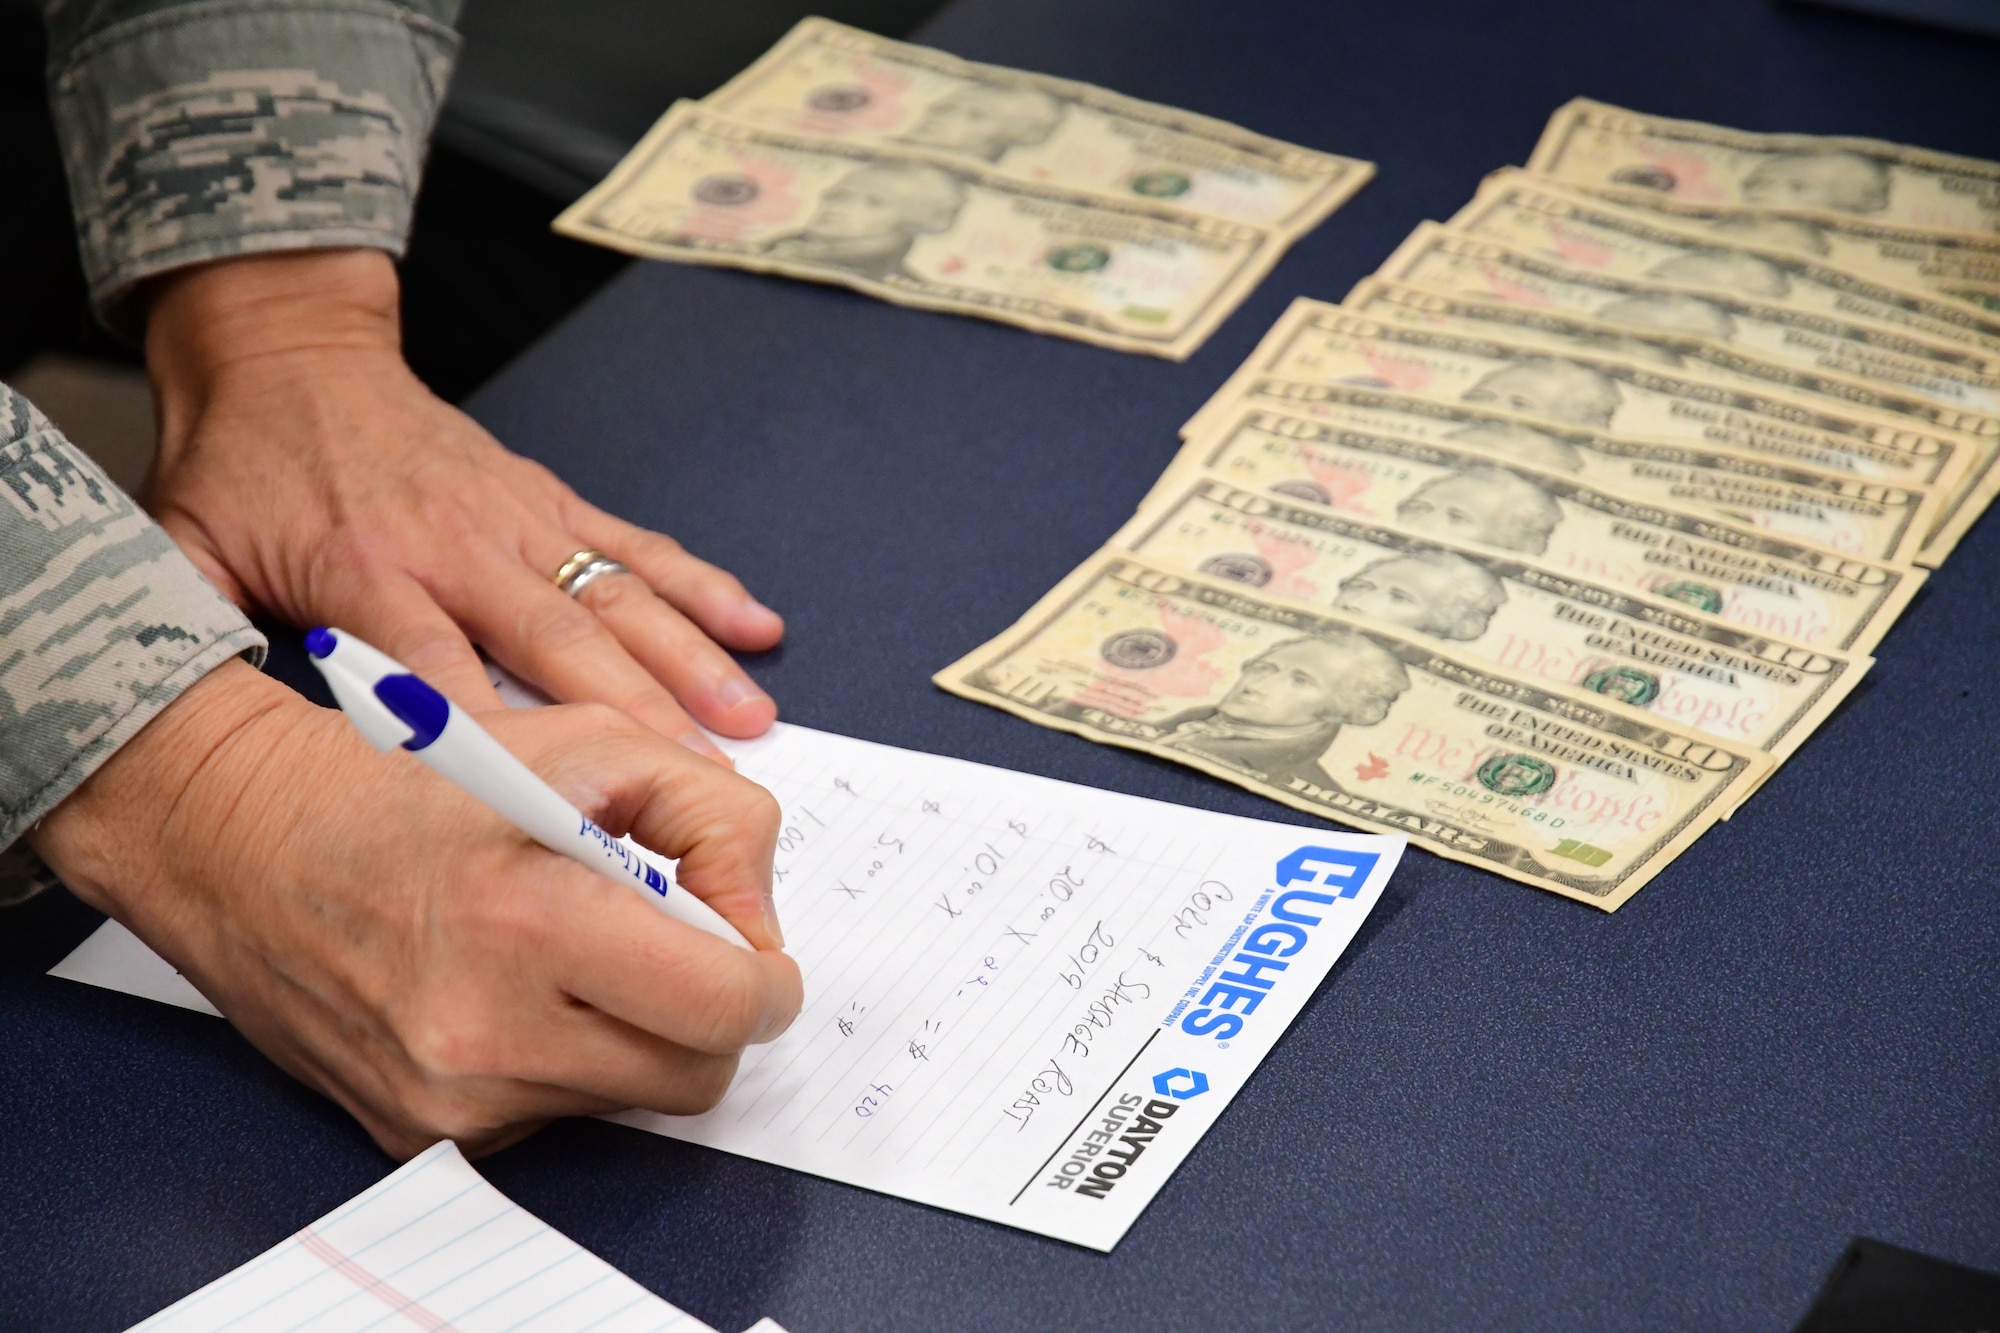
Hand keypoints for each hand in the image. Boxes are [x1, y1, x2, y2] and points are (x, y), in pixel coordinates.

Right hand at [30, 660, 802, 1157]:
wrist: (241, 838)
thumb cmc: (417, 779)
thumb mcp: (588, 744)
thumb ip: (712, 815)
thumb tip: (757, 919)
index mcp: (531, 920)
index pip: (721, 1006)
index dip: (765, 980)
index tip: (758, 955)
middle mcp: (486, 1031)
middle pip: (694, 1076)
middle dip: (713, 1015)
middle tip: (684, 951)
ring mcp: (447, 1098)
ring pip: (627, 1101)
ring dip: (637, 1037)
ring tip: (581, 954)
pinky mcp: (415, 1133)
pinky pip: (552, 1115)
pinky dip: (565, 1060)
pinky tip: (516, 990)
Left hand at [141, 249, 781, 763]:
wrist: (287, 351)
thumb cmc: (241, 466)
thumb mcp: (188, 550)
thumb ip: (197, 633)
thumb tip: (187, 724)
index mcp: (366, 571)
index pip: (438, 667)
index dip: (498, 732)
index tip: (556, 799)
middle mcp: (457, 545)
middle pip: (557, 641)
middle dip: (636, 712)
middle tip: (700, 779)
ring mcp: (514, 518)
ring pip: (614, 596)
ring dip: (688, 658)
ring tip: (749, 718)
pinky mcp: (548, 498)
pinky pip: (635, 543)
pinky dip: (700, 583)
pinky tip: (757, 625)